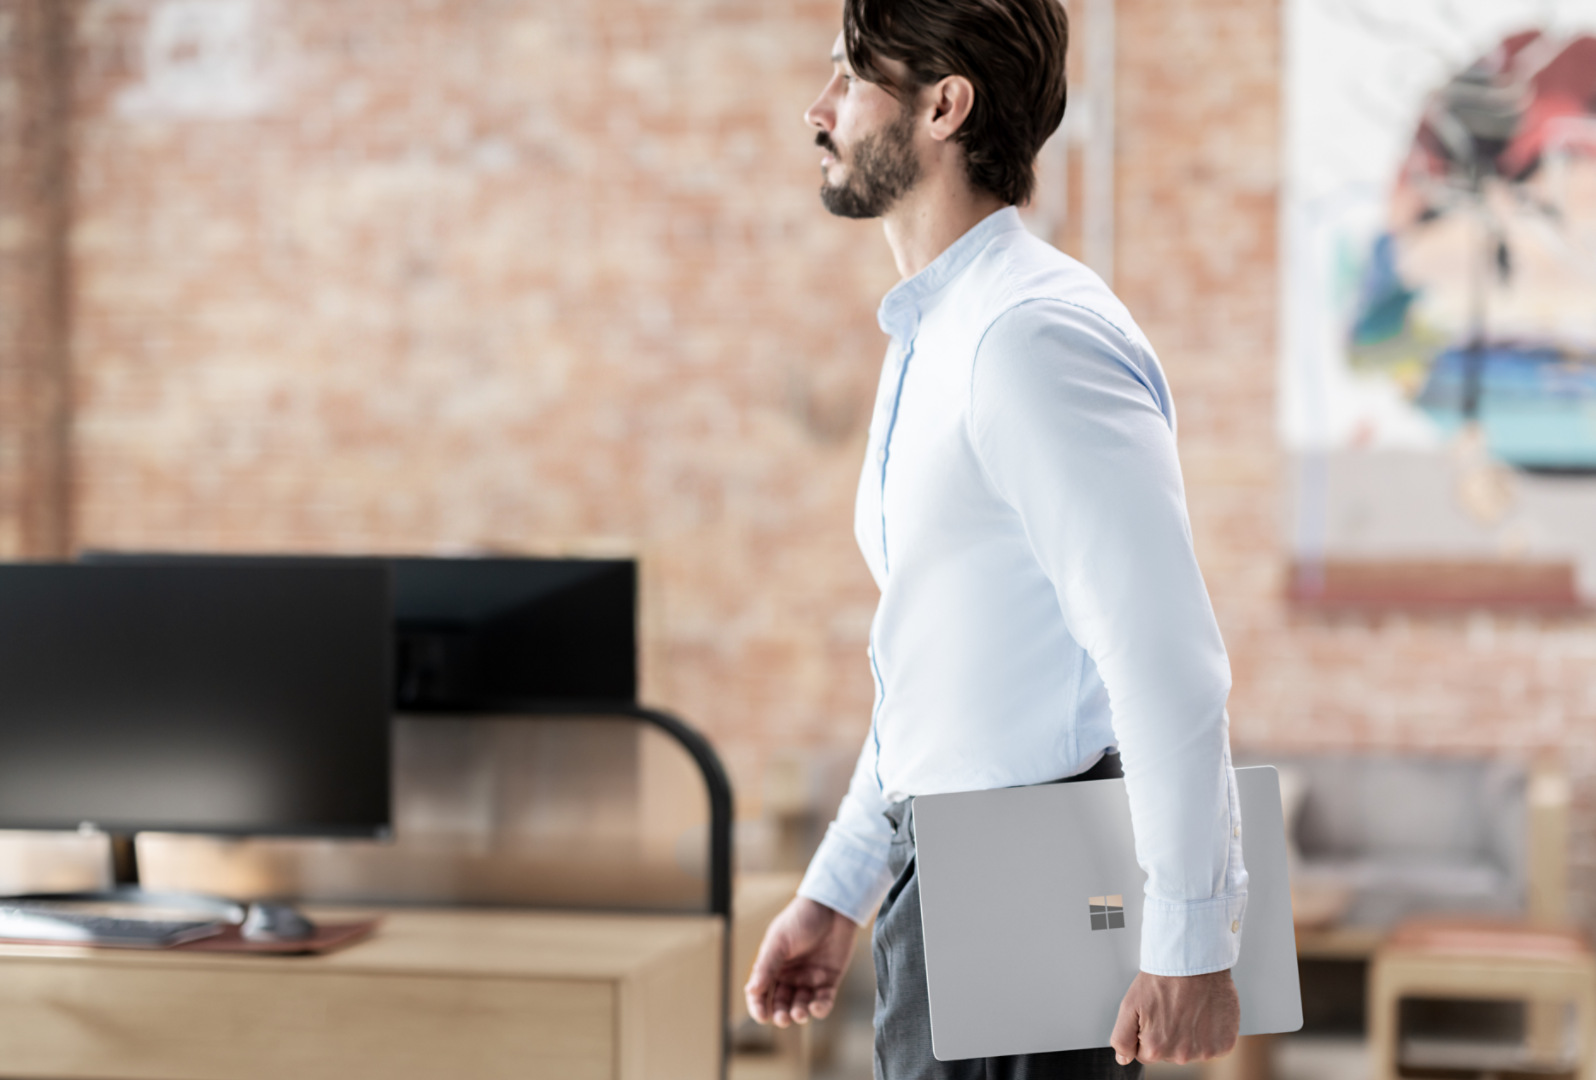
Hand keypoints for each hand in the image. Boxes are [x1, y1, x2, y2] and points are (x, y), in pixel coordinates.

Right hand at [744, 897, 859, 1027]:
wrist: (833, 906)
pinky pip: (824, 1000)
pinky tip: (817, 1007)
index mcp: (773, 964)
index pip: (762, 991)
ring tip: (800, 1013)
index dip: (759, 1006)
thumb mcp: (779, 942)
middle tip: (783, 1019)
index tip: (762, 1017)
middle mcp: (790, 974)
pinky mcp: (830, 979)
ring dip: (799, 1013)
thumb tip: (750, 990)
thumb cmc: (802, 918)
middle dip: (781, 1014)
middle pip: (781, 1002)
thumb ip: (766, 967)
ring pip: (802, 1005)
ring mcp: (810, 977)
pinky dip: (820, 1008)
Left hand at [1109, 969, 1238, 1063]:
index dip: (1148, 1033)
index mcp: (1156, 1048)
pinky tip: (1205, 1012)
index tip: (1155, 1014)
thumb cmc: (1162, 979)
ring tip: (1188, 1008)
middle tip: (1172, 1008)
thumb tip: (1122, 1059)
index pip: (1146, 1054)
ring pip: (1193, 1050)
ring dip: (1191, 1034)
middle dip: (1169, 1034)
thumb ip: (1121, 1038)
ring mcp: (1205, 1051)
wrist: (1193, 961)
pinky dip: (1211, 1032)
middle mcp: (1181, 1055)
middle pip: (1170, 1054)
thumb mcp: (1129, 1005)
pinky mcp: (1225, 1044)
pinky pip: (1215, 1046)